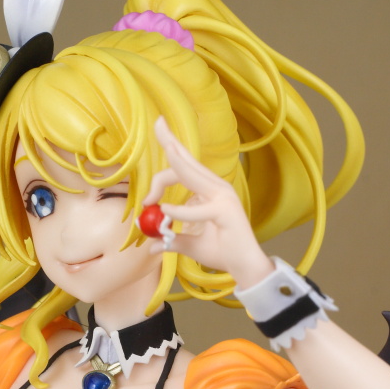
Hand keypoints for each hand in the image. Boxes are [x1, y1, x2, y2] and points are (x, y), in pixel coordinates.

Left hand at [143, 117, 273, 288]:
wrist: (243, 266)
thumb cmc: (221, 252)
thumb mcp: (191, 245)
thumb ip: (172, 240)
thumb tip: (153, 245)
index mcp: (209, 190)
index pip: (184, 168)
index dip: (161, 178)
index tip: (147, 201)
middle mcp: (216, 187)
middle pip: (187, 160)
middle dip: (170, 140)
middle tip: (158, 122)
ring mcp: (223, 196)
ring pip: (192, 174)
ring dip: (173, 167)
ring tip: (161, 153)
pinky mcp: (225, 211)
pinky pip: (198, 209)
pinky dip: (180, 210)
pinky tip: (165, 210)